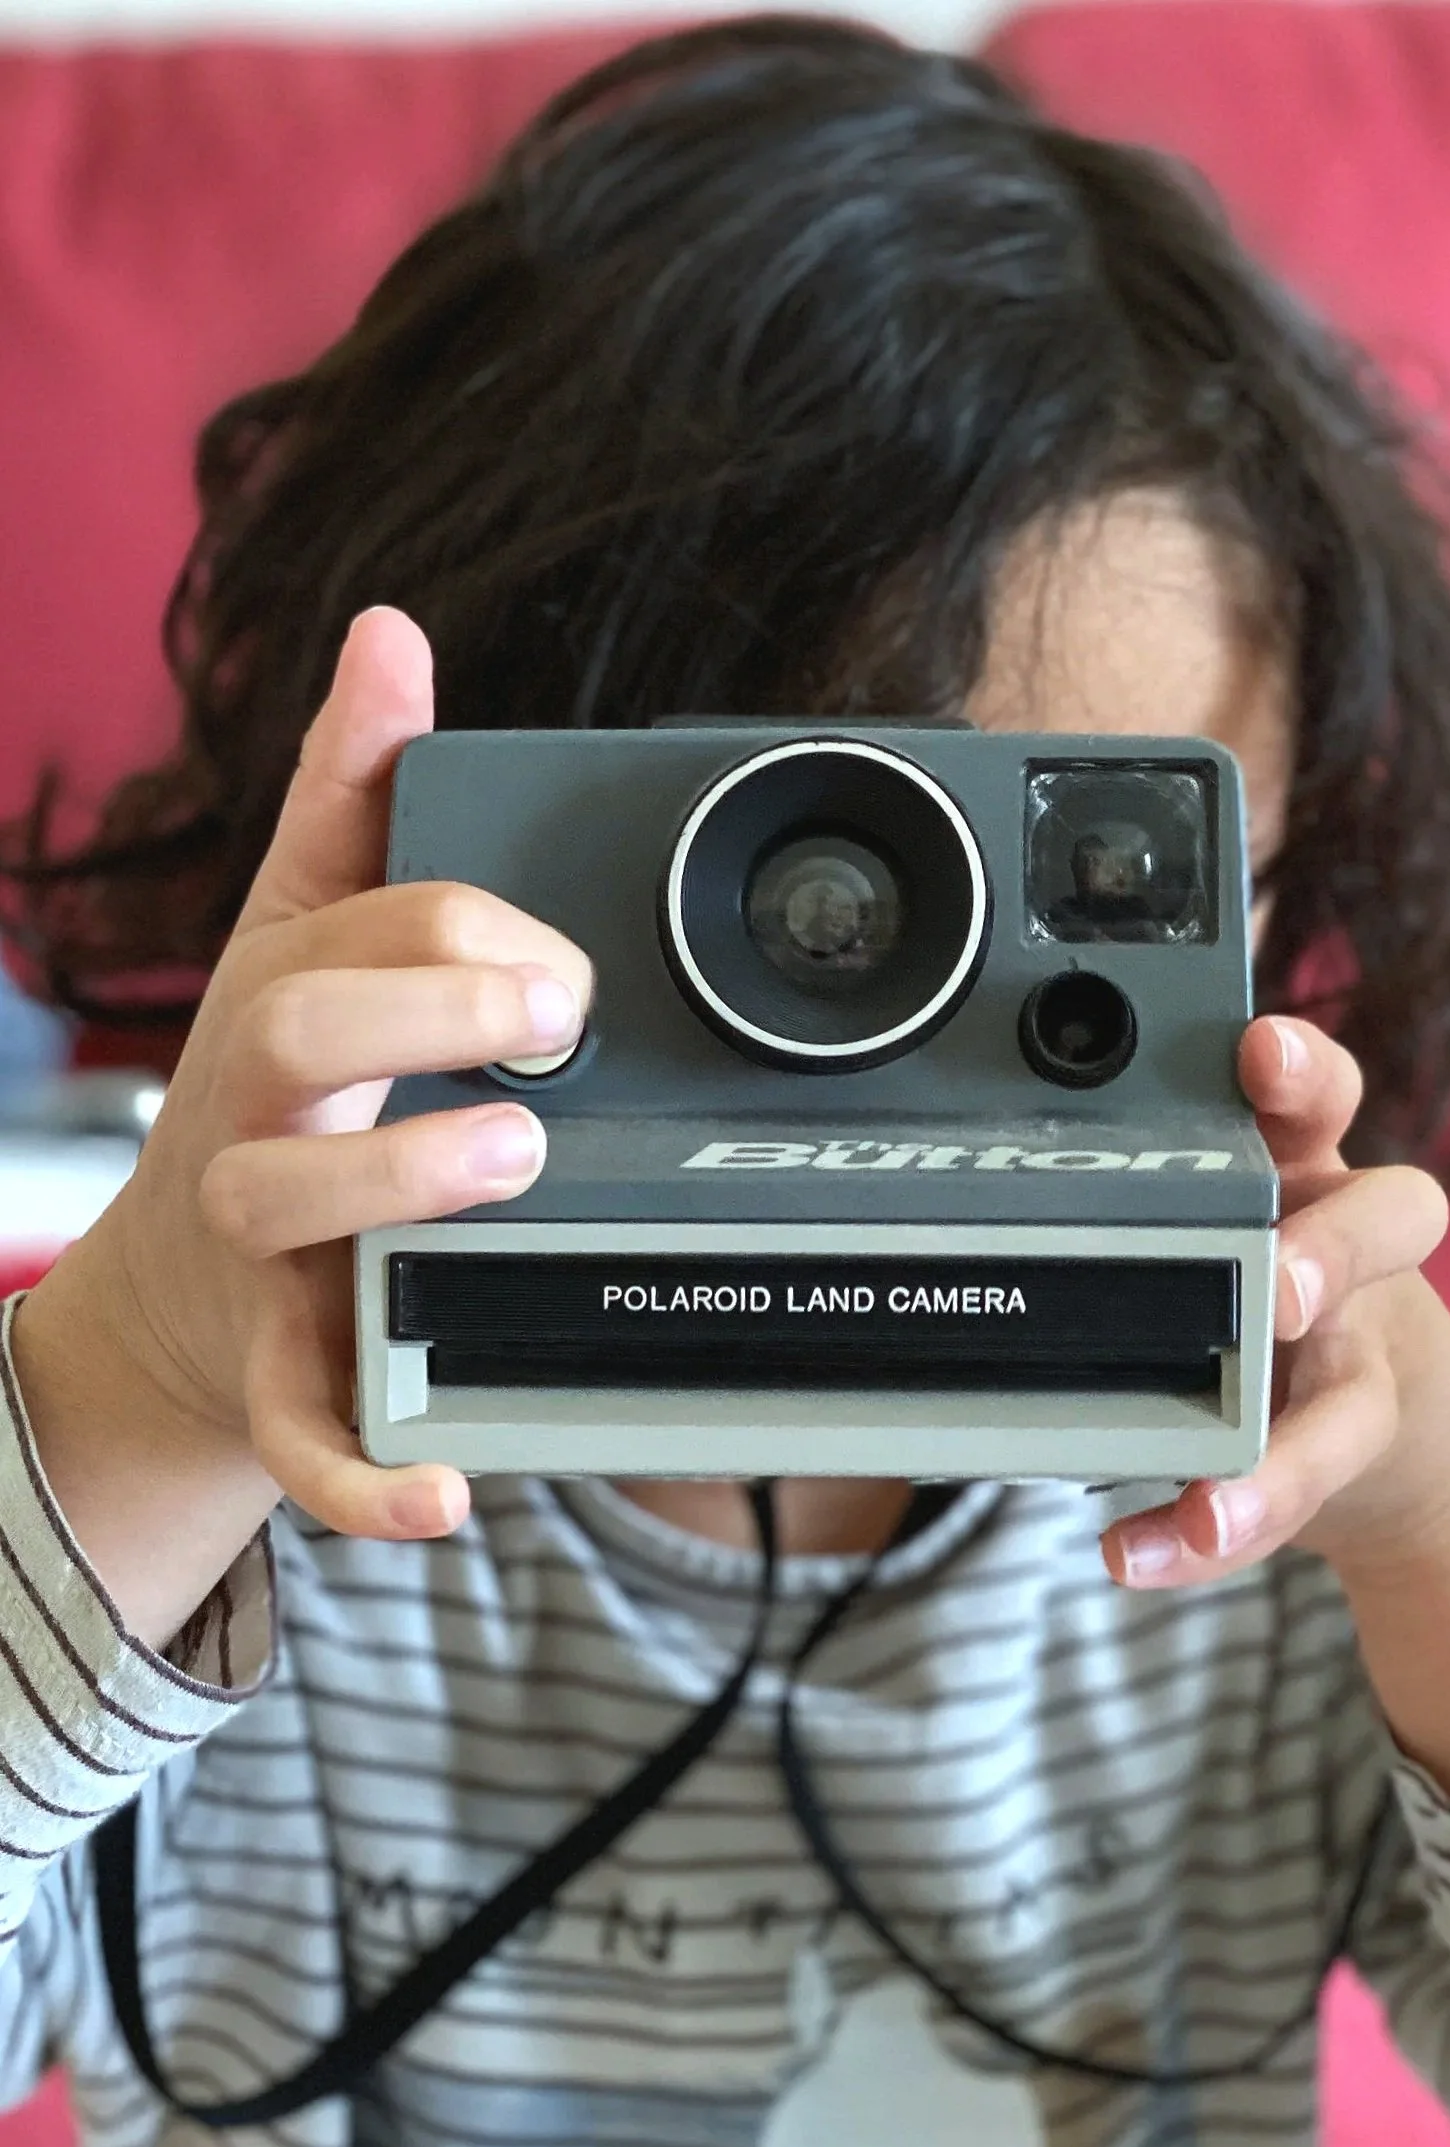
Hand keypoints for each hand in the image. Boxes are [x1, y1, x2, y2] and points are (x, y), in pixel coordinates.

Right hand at [22, 608, 591, 1542]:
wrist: (170, 1306)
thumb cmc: (270, 1098)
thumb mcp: (301, 938)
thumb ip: (351, 801)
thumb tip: (389, 634)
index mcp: (284, 995)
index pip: (358, 916)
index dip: (466, 917)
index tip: (564, 949)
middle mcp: (261, 1107)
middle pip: (298, 1026)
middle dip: (425, 1003)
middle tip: (552, 1013)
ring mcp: (257, 1239)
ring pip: (290, 1203)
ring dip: (393, 1178)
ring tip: (508, 1160)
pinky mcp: (271, 1366)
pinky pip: (301, 1425)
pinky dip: (365, 1469)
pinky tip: (446, 1493)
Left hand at [1100, 1016, 1449, 1587]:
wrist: (1373, 1406)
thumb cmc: (1238, 1268)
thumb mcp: (1189, 1201)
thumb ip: (1104, 1178)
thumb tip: (921, 1183)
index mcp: (1293, 1159)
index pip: (1316, 1090)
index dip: (1297, 1064)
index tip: (1258, 1049)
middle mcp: (1343, 1242)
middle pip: (1393, 1214)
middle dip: (1334, 1245)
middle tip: (1277, 1286)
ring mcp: (1359, 1350)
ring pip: (1363, 1397)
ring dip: (1290, 1448)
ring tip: (1217, 1485)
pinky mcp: (1347, 1441)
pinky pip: (1304, 1487)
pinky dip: (1221, 1527)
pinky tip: (1139, 1552)